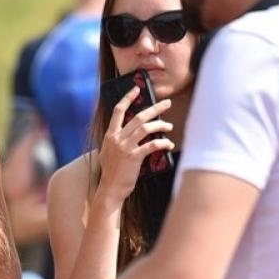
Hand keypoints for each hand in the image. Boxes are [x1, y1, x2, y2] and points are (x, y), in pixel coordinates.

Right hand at [93, 92, 172, 213]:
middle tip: (166, 103)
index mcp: (110, 135)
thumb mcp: (109, 153)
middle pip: (138, 116)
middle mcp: (117, 138)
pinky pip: (152, 145)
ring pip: (146, 128)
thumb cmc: (111, 173)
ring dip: (160, 125)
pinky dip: (162, 143)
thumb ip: (117, 141)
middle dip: (155, 108)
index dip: (127, 98)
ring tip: (169, 126)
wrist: (110, 189)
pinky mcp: (134, 157)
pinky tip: (168, 145)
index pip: (118, 111)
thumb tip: (131, 132)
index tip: (136, 89)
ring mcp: (125, 147)